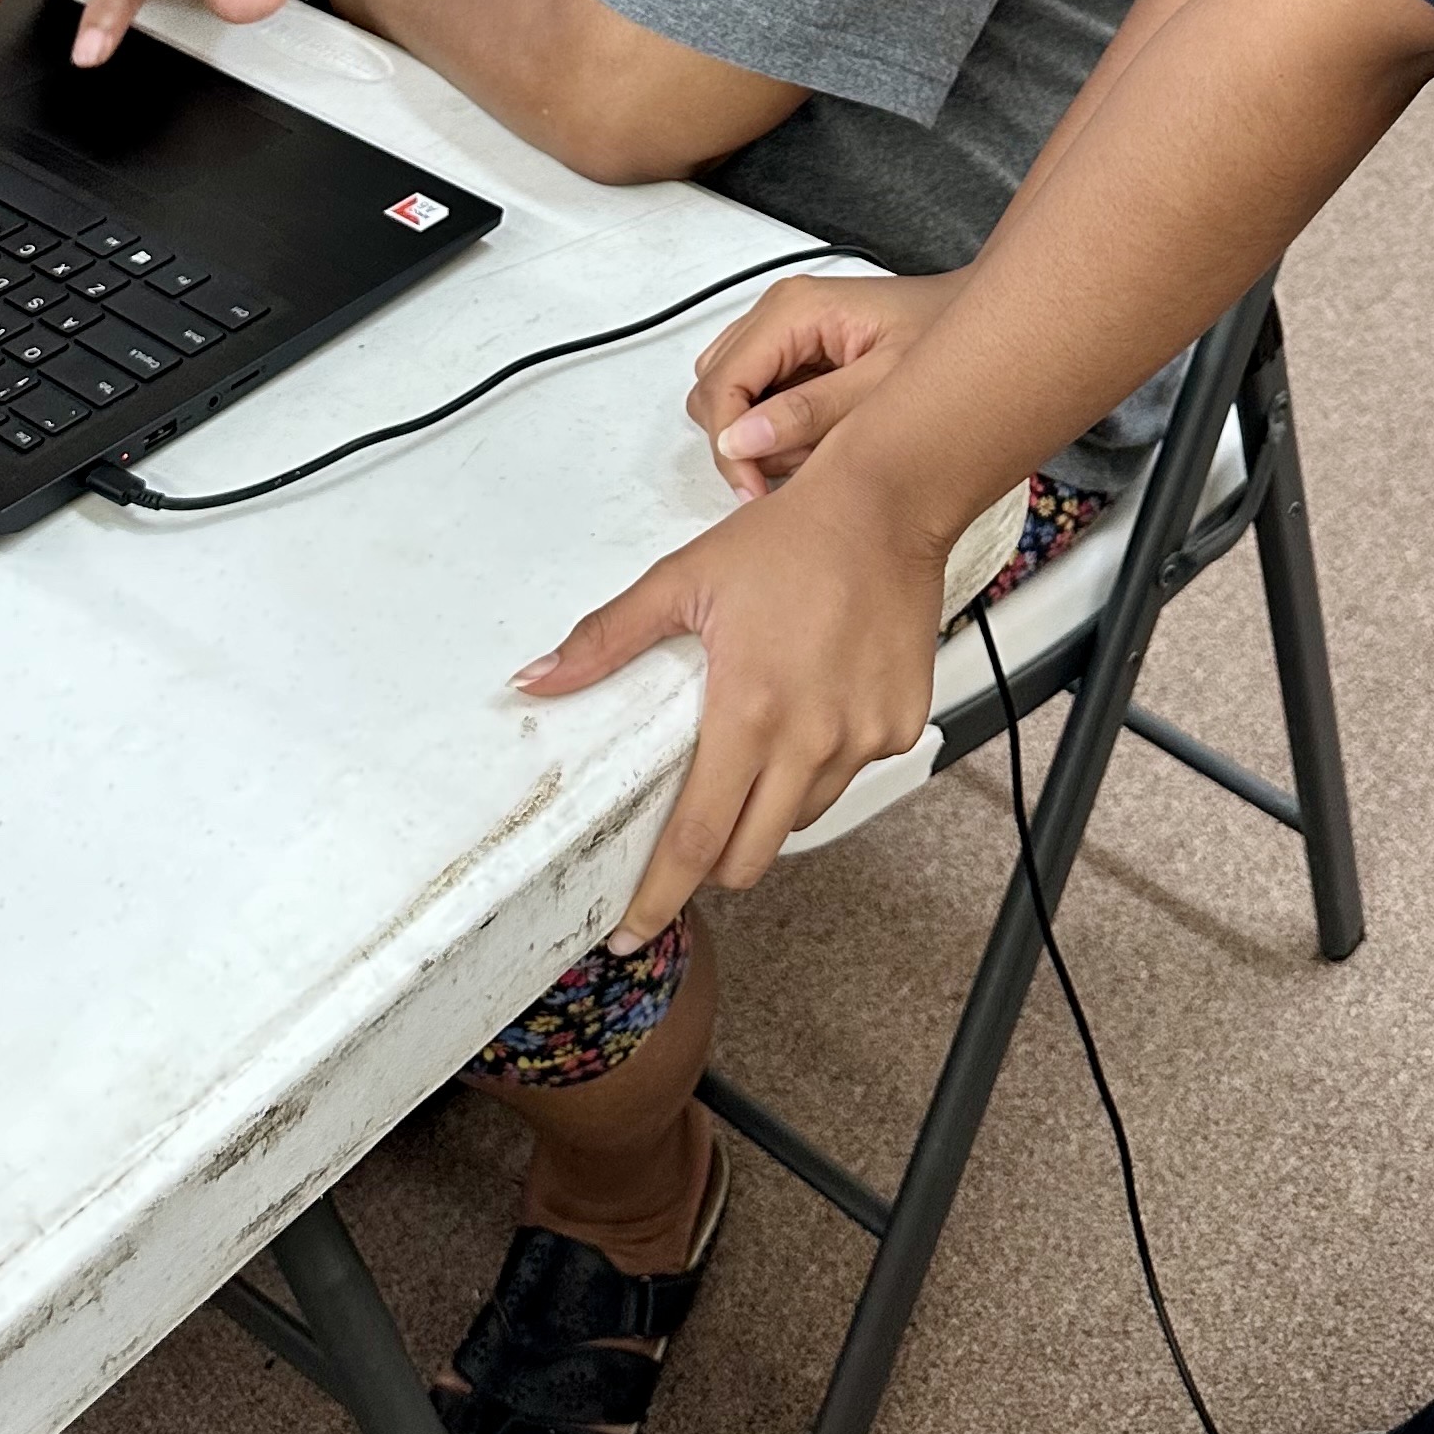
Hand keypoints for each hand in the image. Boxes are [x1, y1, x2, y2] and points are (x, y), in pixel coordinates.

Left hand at [515, 468, 951, 943]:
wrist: (887, 503)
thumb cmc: (788, 538)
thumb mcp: (682, 582)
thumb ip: (605, 639)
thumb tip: (534, 680)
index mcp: (751, 711)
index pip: (697, 840)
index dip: (661, 895)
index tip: (633, 929)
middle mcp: (812, 738)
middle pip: (750, 855)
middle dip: (711, 863)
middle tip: (689, 836)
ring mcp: (862, 737)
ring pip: (800, 818)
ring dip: (766, 809)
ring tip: (752, 753)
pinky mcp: (899, 726)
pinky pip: (846, 775)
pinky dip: (819, 764)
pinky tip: (809, 710)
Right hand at [687, 269, 964, 492]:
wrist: (988, 325)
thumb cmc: (946, 340)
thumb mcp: (882, 387)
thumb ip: (810, 414)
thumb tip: (739, 442)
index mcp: (794, 309)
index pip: (722, 385)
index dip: (729, 447)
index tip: (755, 494)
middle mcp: (779, 312)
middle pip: (714, 390)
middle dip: (742, 444)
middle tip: (792, 481)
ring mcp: (785, 330)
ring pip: (730, 396)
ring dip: (762, 438)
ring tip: (821, 452)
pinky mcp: (796, 351)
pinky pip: (760, 397)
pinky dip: (780, 429)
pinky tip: (825, 439)